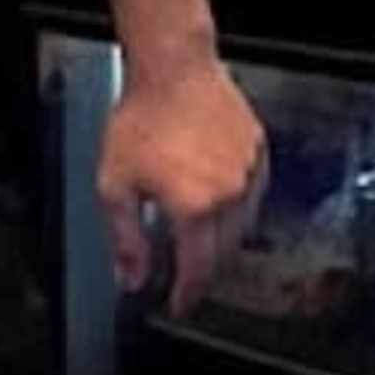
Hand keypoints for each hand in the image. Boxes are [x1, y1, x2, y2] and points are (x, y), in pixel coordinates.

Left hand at [100, 58, 267, 305]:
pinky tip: (221, 203)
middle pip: (224, 251)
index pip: (197, 268)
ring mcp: (248, 170)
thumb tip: (133, 278)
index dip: (188, 293)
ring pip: (243, 224)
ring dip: (223, 240)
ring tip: (201, 239)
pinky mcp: (258, 149)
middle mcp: (228, 193)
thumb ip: (126, 240)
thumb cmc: (141, 121)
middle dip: (204, 269)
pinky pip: (255, 192)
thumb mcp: (115, 187)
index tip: (179, 304)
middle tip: (186, 274)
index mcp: (194, 207)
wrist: (173, 70)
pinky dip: (239, 207)